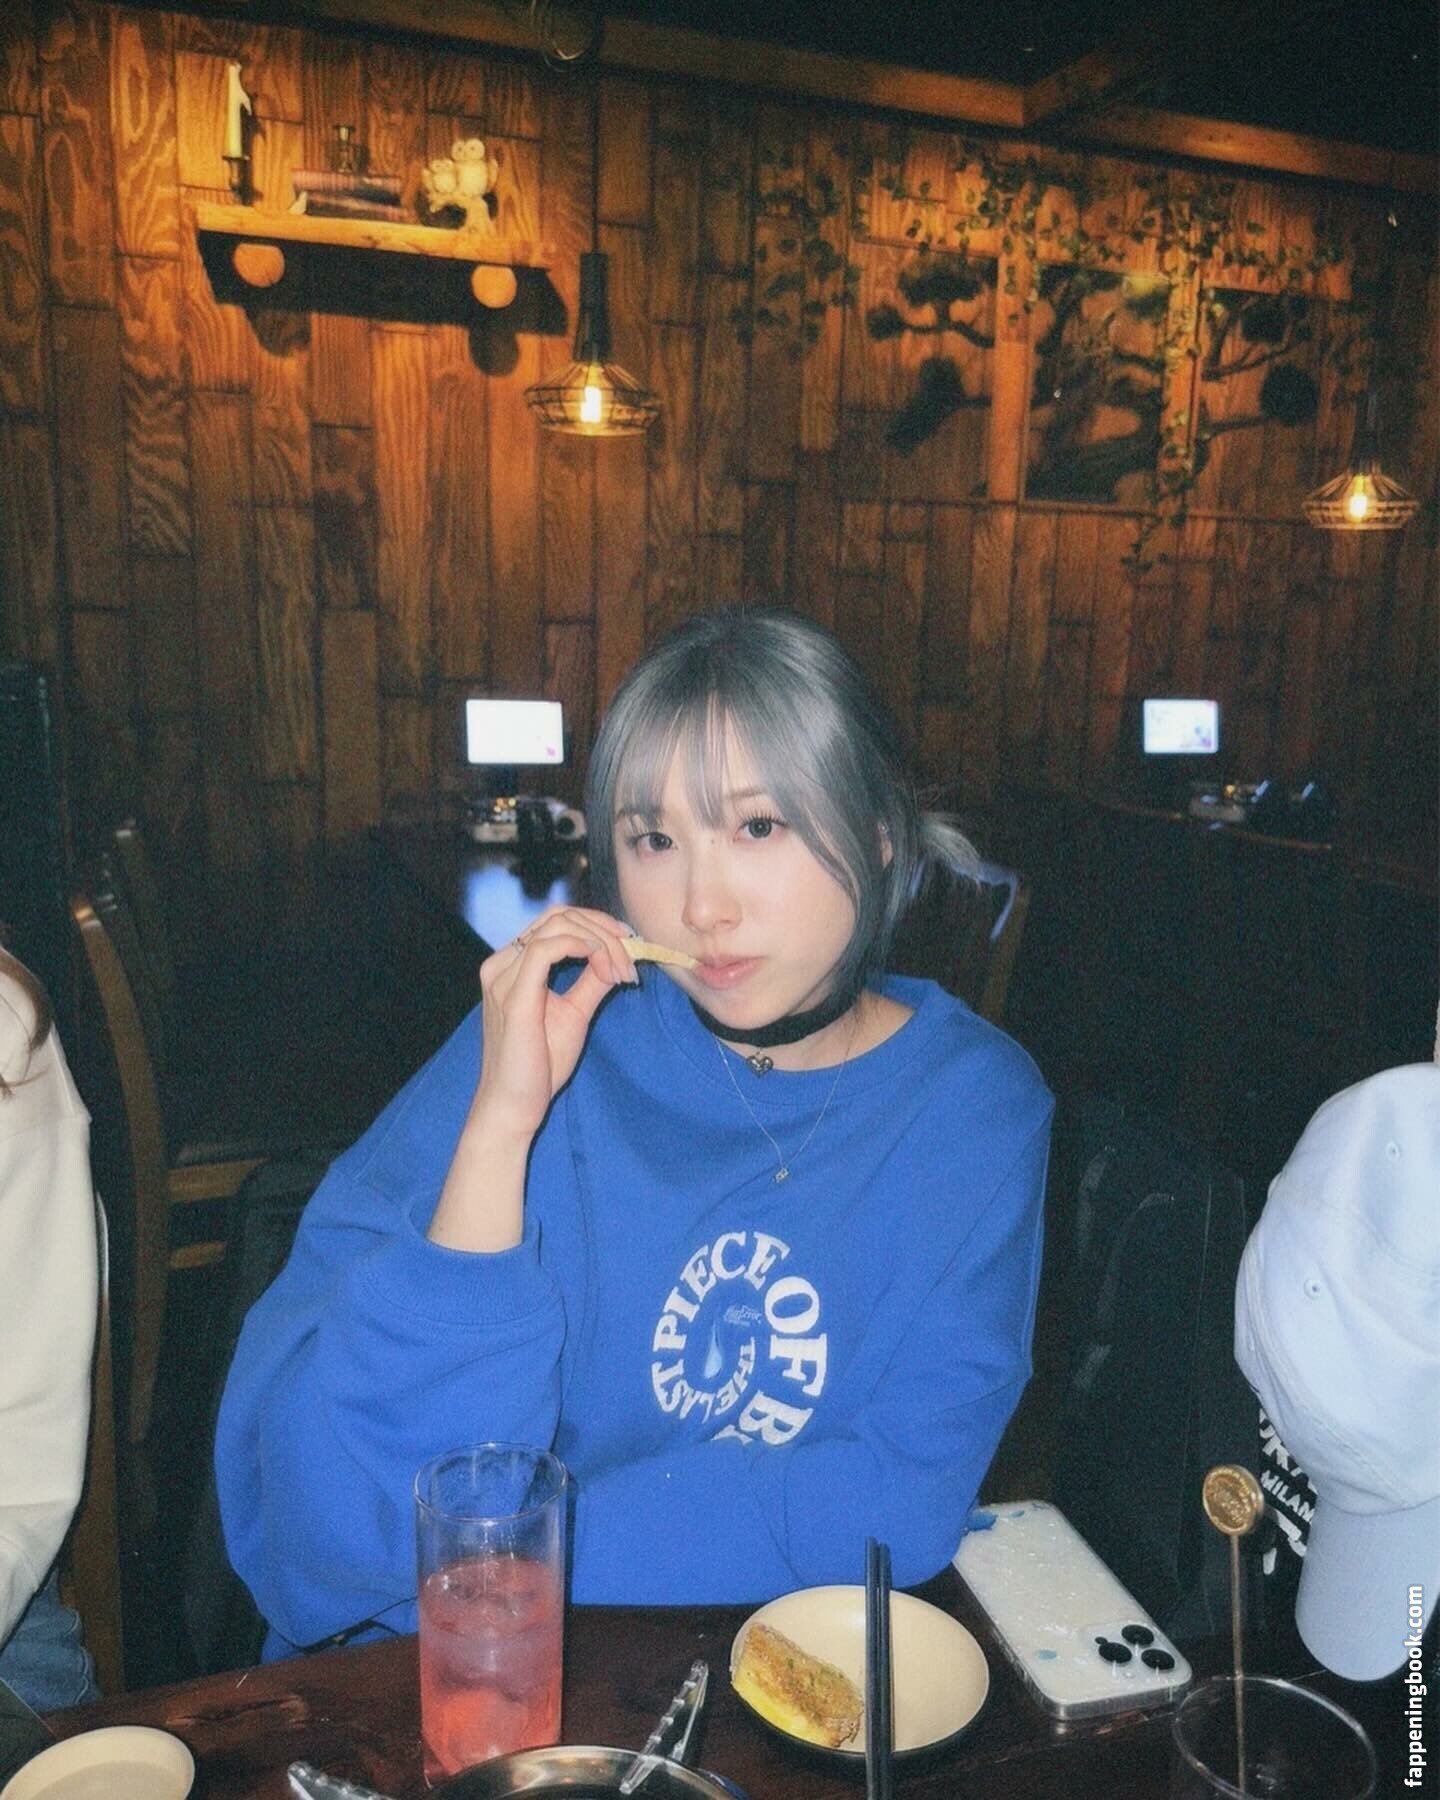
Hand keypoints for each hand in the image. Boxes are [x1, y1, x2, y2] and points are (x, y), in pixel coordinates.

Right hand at [471, 907, 638, 1141]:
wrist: (513, 1105)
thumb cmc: (538, 1066)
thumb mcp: (574, 1013)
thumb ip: (592, 982)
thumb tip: (616, 958)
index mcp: (512, 965)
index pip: (556, 922)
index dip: (598, 925)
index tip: (630, 948)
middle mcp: (501, 963)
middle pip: (558, 916)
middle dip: (603, 928)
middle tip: (632, 956)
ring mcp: (503, 976)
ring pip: (558, 926)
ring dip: (601, 941)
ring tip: (622, 970)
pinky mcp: (513, 994)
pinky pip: (548, 948)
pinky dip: (584, 948)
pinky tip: (605, 967)